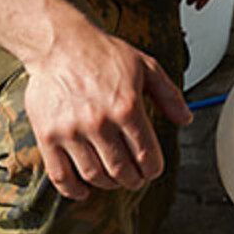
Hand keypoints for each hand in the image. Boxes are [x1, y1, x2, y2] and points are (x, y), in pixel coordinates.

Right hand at [24, 20, 191, 199]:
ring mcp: (71, 131)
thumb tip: (186, 119)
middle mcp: (99, 122)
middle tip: (135, 179)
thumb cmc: (102, 53)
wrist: (60, 43)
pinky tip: (84, 189)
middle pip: (122, 171)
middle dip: (133, 180)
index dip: (153, 169)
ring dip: (108, 184)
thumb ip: (169, 94)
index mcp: (127, 106)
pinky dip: (74, 190)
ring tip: (114, 179)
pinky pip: (60, 175)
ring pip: (94, 175)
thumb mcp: (146, 66)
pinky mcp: (48, 136)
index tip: (152, 170)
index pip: (146, 154)